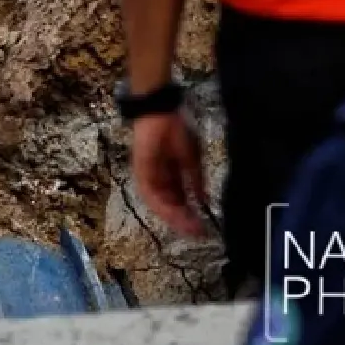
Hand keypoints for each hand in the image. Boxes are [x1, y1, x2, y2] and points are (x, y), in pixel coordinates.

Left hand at [130, 111, 208, 239]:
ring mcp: (148, 176)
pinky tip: (174, 214)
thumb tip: (202, 200)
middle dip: (183, 220)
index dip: (190, 214)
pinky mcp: (140, 171)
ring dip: (174, 216)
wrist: (160, 112)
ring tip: (188, 227)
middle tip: (197, 232)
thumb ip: (194, 180)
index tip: (203, 227)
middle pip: (169, 206)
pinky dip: (161, 204)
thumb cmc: (176, 130)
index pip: (179, 201)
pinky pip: (149, 193)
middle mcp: (157, 179)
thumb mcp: (190, 159)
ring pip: (159, 204)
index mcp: (169, 175)